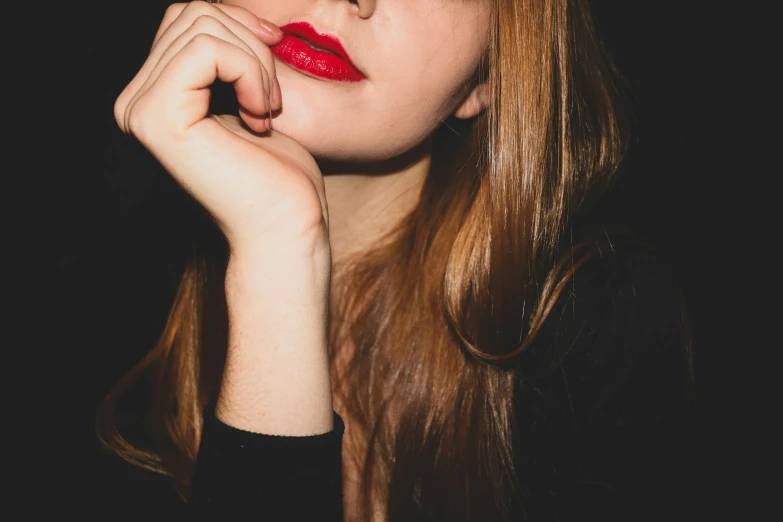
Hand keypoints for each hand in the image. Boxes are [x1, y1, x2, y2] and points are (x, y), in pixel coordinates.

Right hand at [114, 1, 329, 260]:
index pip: (187, 18)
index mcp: (154, 96)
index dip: (240, 27)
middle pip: (191, 13)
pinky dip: (249, 71)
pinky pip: (206, 49)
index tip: (274, 63)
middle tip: (272, 99)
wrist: (286, 225)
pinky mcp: (157, 117)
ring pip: (201, 24)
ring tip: (267, 109)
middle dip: (250, 44)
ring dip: (255, 60)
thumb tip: (226, 6)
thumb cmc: (279, 172)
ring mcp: (139, 109)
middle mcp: (135, 101)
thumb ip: (226, 54)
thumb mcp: (249, 94)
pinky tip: (259, 114)